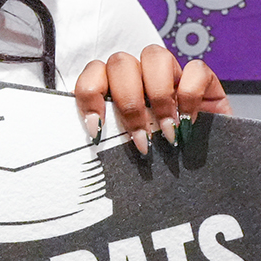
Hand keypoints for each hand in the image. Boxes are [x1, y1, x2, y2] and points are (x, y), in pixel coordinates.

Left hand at [72, 44, 260, 260]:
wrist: (205, 204)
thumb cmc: (154, 191)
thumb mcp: (119, 178)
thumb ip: (97, 163)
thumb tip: (52, 181)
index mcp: (111, 99)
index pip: (90, 74)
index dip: (89, 95)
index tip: (96, 132)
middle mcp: (139, 85)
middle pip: (120, 63)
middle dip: (125, 101)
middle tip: (137, 141)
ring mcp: (172, 82)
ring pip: (155, 56)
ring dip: (156, 96)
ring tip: (163, 134)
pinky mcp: (207, 88)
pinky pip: (197, 69)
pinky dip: (190, 94)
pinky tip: (189, 125)